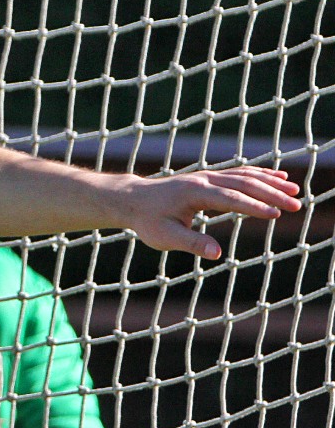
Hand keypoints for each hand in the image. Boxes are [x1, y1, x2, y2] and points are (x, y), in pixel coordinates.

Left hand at [114, 167, 299, 258]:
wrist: (131, 199)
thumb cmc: (147, 221)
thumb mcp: (164, 237)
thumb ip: (191, 244)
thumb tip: (216, 254)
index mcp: (194, 194)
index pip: (231, 200)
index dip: (254, 207)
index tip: (276, 214)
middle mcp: (203, 180)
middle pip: (243, 185)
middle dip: (271, 194)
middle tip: (297, 204)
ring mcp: (206, 176)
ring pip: (244, 176)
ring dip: (270, 182)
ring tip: (295, 190)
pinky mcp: (208, 178)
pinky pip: (238, 173)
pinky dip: (259, 175)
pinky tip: (277, 178)